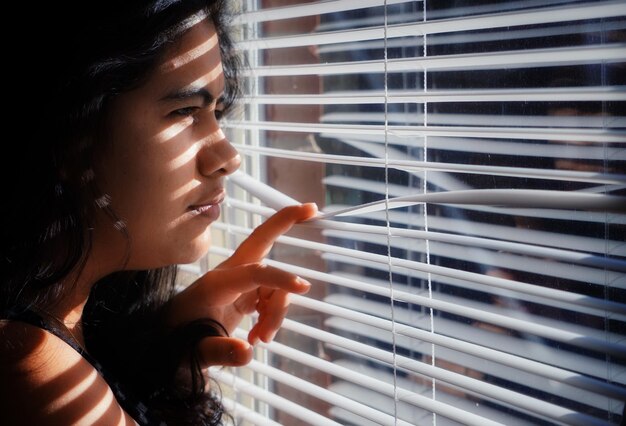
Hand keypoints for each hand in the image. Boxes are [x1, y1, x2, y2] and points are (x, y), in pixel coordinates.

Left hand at [166, 203, 317, 366]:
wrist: (164, 346)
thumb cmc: (174, 344)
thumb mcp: (193, 353)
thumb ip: (219, 352)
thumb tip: (247, 353)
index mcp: (215, 284)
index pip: (254, 273)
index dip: (279, 278)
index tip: (303, 287)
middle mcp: (228, 277)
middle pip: (261, 241)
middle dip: (285, 222)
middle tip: (311, 208)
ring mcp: (238, 284)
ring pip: (274, 285)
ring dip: (277, 311)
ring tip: (262, 338)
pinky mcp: (243, 296)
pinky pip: (271, 297)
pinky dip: (272, 316)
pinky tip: (258, 336)